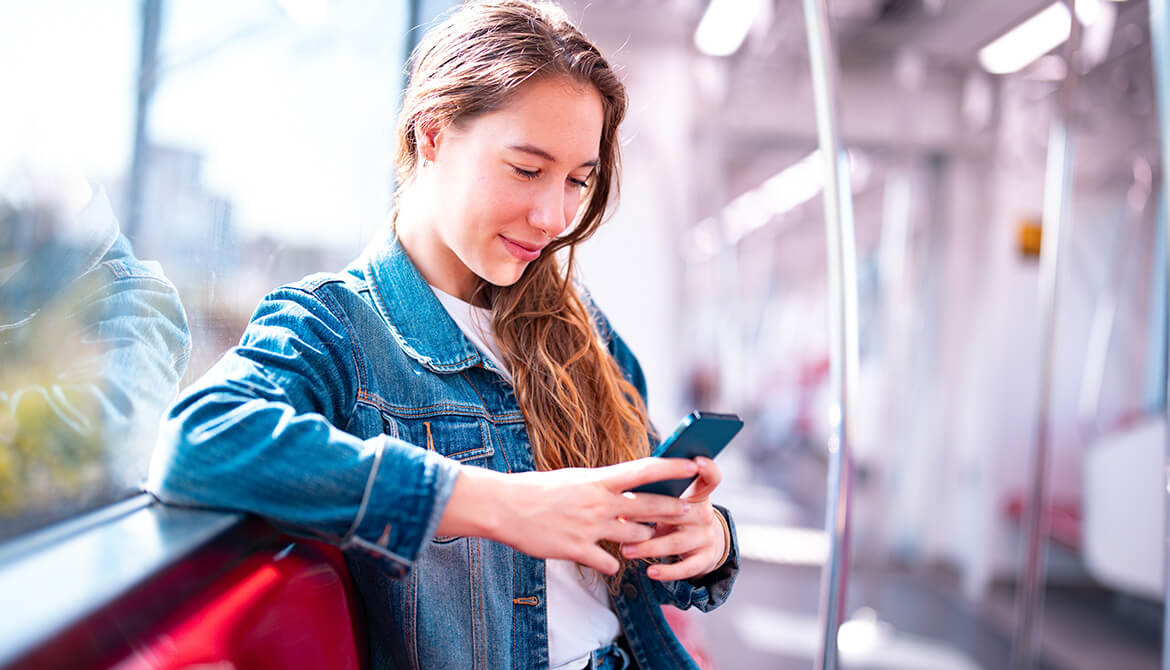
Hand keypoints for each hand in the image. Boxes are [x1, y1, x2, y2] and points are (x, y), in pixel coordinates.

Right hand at [437, 457, 698, 574]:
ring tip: (646, 537)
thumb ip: (598, 485)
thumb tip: (619, 485)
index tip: (694, 465)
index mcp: (597, 479)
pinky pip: (609, 561)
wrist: (503, 507)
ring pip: (634, 536)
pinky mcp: (577, 550)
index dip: (673, 468)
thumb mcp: (572, 479)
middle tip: (691, 513)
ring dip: (642, 538)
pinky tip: (610, 561)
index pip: (645, 470)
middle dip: (674, 510)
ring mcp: (590, 527)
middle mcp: (599, 502)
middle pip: (649, 506)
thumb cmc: (534, 490)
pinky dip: (613, 562)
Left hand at [618, 457, 725, 580]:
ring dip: (649, 547)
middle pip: (676, 511)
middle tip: (621, 516)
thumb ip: (657, 491)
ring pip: (677, 542)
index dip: (707, 468)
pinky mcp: (705, 559)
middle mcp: (704, 513)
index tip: (696, 461)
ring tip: (625, 550)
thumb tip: (624, 485)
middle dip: (647, 514)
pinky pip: (687, 567)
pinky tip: (651, 572)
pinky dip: (668, 571)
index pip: (711, 477)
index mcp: (697, 493)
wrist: (701, 545)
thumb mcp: (673, 499)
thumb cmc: (674, 515)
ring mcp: (706, 537)